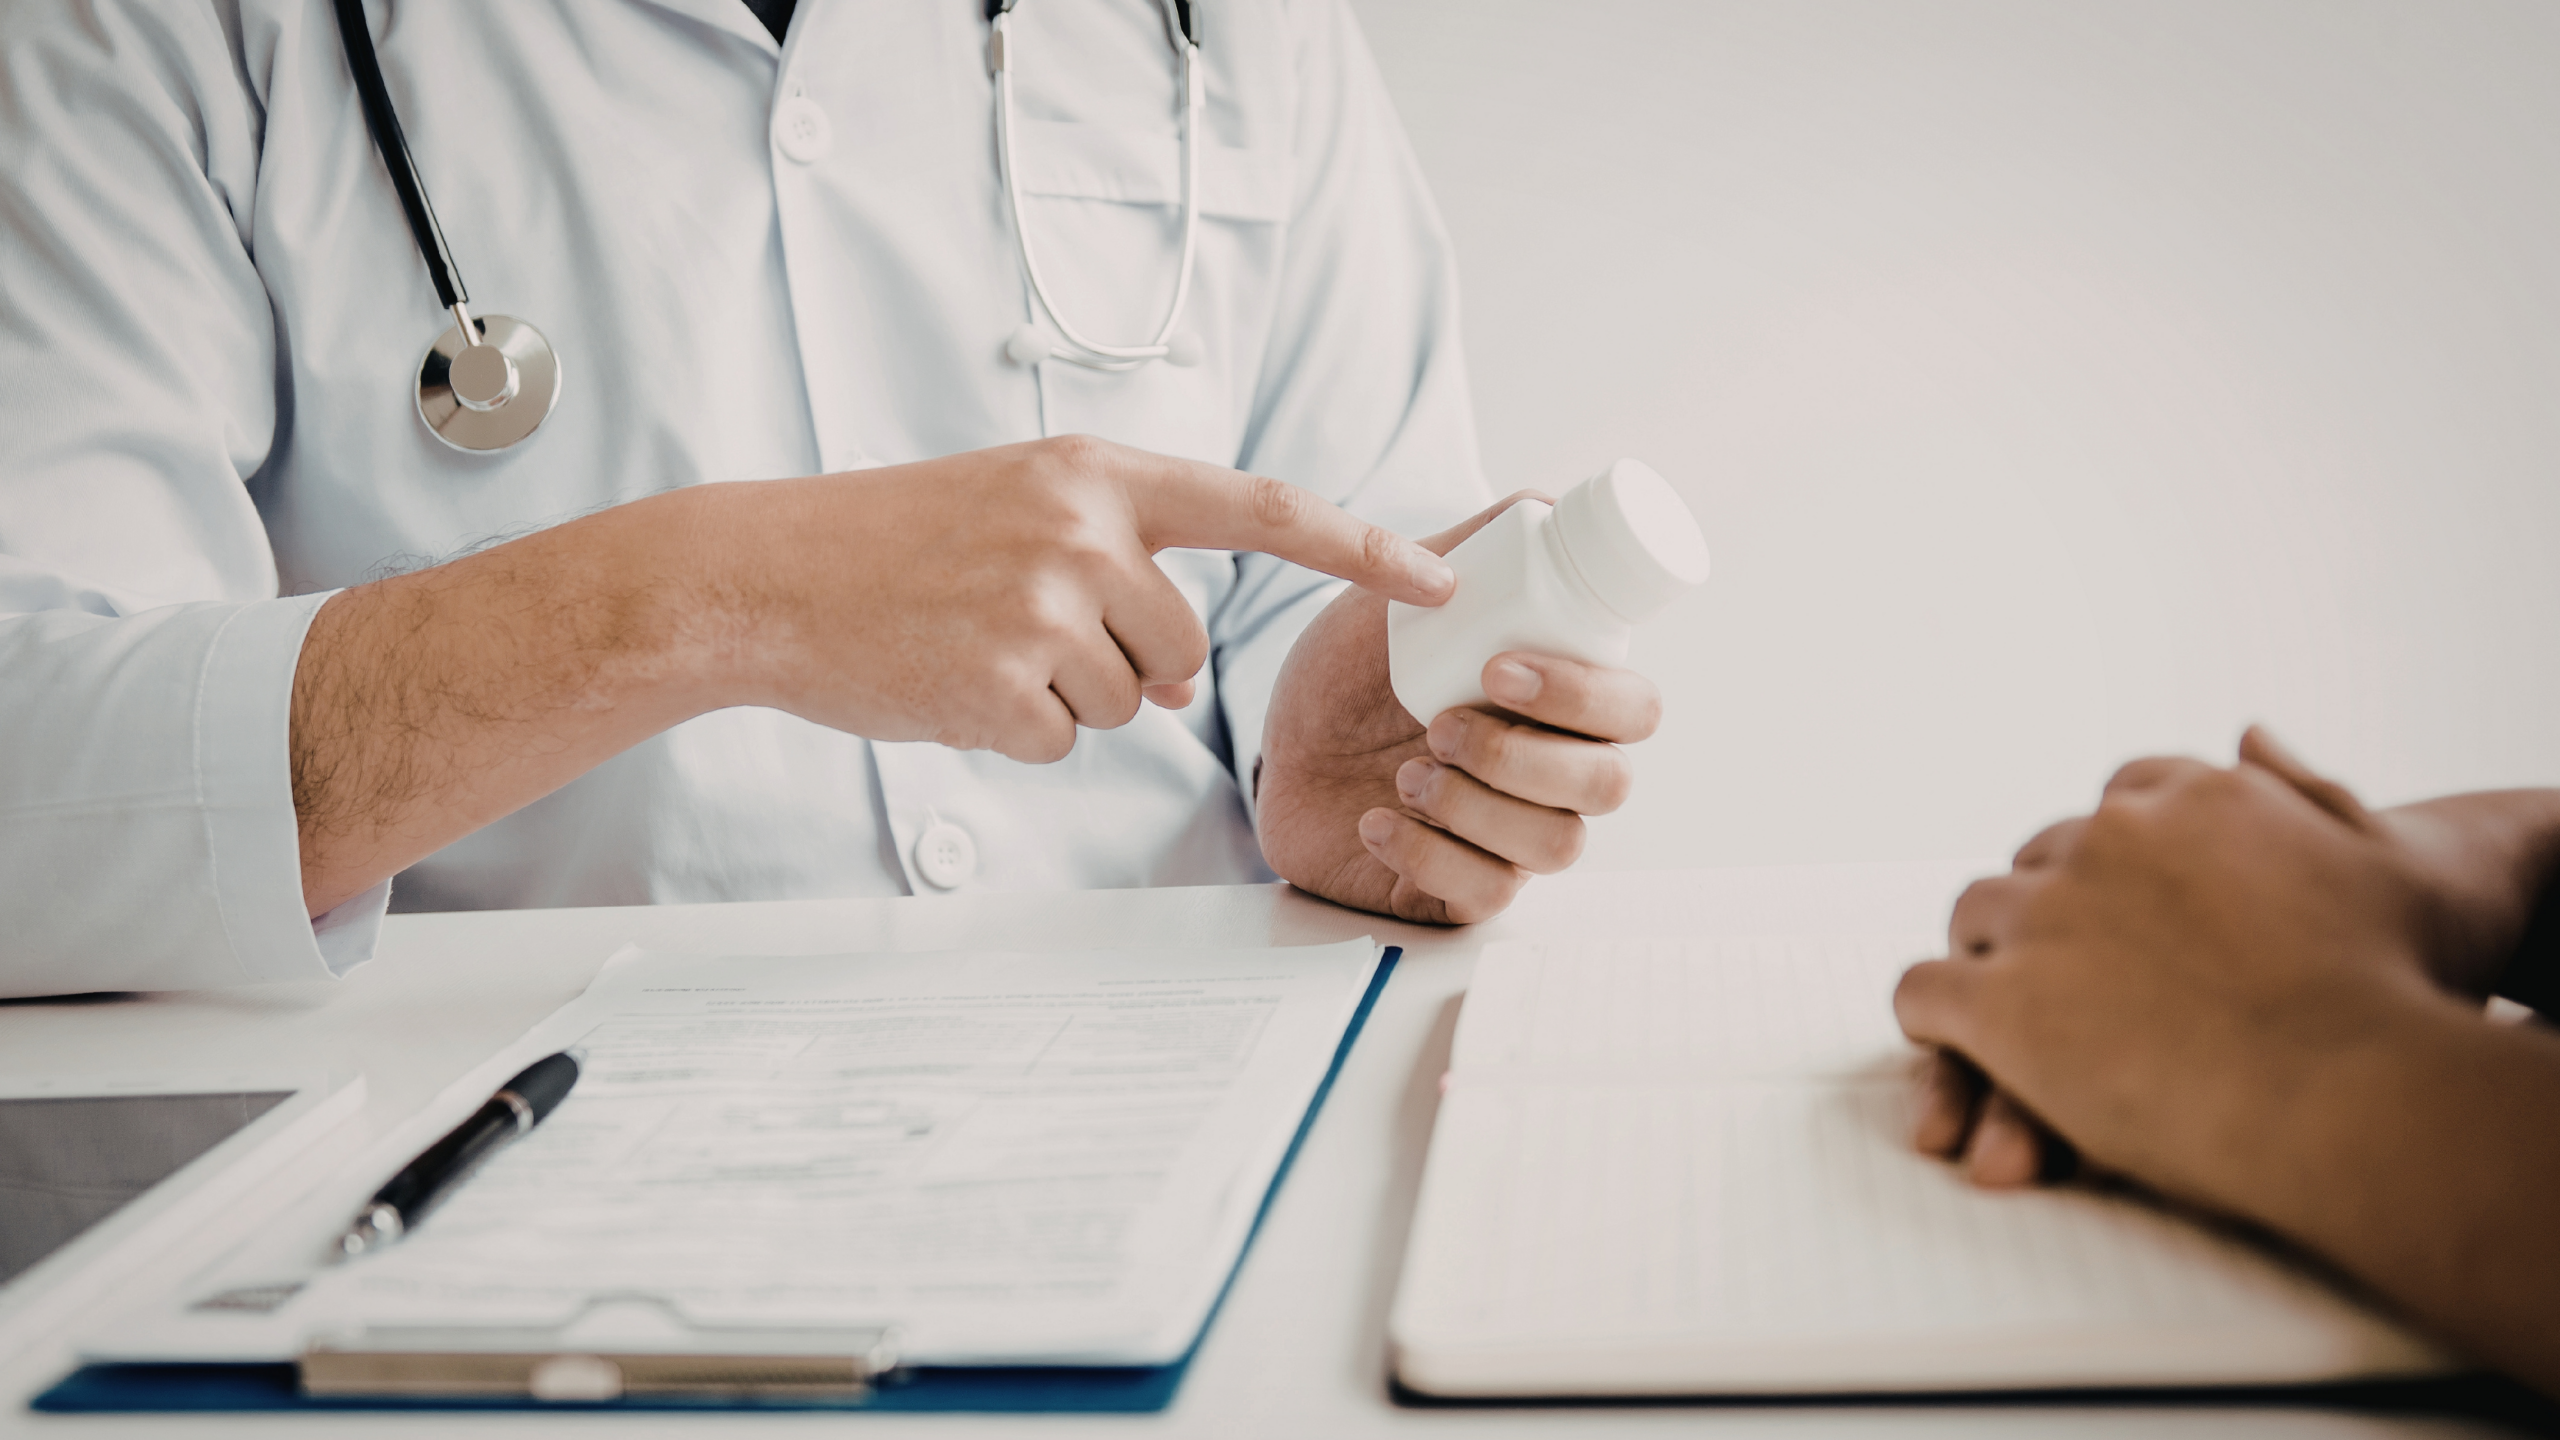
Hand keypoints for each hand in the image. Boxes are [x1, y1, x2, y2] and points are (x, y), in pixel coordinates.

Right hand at [292, 435, 1452, 912]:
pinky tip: (951, 684)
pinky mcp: (1003, 684)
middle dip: (1131, 667)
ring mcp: (1043, 607)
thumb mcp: (1015, 507)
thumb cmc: (890, 545)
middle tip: (1027, 634)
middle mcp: (1082, 529)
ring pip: (1127, 705)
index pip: (1260, 509)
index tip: (1440, 583)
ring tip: (974, 649)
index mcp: (1096, 473)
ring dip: (1067, 701)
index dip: (1360, 549)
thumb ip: (1113, 557)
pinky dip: (1017, 733)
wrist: (761, 574)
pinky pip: (1064, 743)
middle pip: (1183, 650)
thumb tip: (1177, 677)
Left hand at [1253, 495, 1661, 923]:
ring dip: (1477, 806)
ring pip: (1559, 847)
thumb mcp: (1398, 591)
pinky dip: (1427, 857)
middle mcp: (1552, 772)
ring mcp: (1511, 838)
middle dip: (1524, 754)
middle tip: (1439, 726)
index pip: (1635, 709)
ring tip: (1405, 775)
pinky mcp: (1459, 891)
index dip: (1585, 696)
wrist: (1275, 745)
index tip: (1497, 669)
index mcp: (1560, 701)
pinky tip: (1376, 822)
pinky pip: (1487, 897)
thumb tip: (1548, 508)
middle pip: (1610, 785)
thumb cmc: (1350, 670)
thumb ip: (1472, 545)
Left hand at [1892, 727, 2470, 1211]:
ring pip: (1976, 913)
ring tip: (2006, 1009)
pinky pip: (1924, 992)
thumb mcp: (2384, 862)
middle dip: (2051, 908)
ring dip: (1988, 956)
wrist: (2358, 1088)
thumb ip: (2309, 792)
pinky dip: (1934, 1021)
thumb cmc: (2396, 991)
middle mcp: (2112, 839)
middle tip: (2063, 971)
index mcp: (2198, 799)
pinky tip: (1955, 1048)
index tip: (2135, 914)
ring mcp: (2048, 916)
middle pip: (2043, 857)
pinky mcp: (2002, 1002)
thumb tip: (2248, 732)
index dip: (2122, 865)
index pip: (2125, 801)